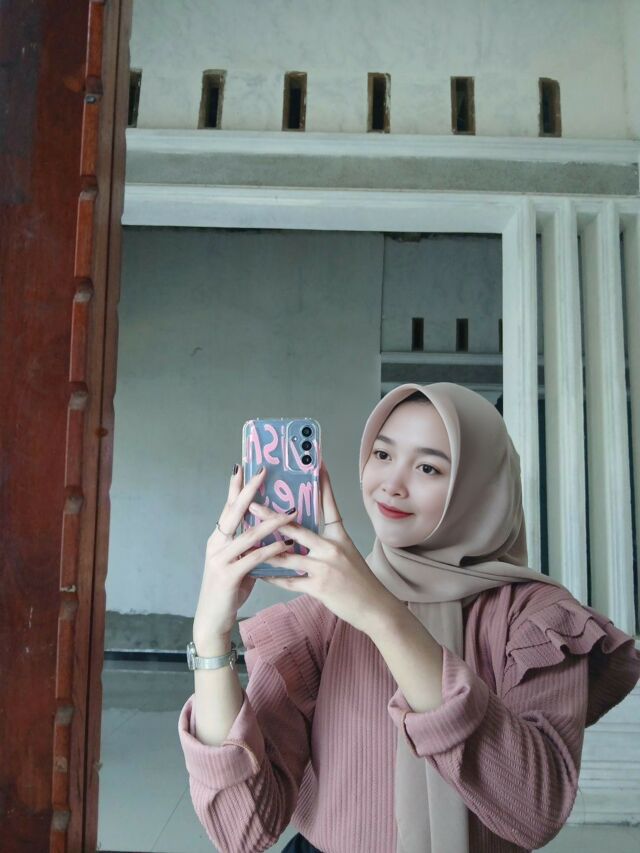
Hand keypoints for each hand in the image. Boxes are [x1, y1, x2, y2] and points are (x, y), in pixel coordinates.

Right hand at [193, 465, 294, 646]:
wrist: (213, 618)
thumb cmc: (229, 589)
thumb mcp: (238, 562)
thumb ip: (249, 546)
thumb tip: (267, 530)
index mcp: (218, 538)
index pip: (228, 507)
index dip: (236, 487)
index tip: (243, 466)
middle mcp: (216, 544)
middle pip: (234, 512)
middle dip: (249, 491)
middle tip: (262, 473)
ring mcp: (220, 559)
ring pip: (248, 535)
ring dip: (271, 522)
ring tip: (290, 511)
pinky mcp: (228, 575)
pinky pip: (254, 558)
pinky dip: (271, 550)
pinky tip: (285, 544)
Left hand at [253, 461, 400, 635]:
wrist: (375, 608)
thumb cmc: (361, 581)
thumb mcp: (349, 553)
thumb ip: (328, 542)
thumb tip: (304, 533)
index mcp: (340, 537)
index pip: (329, 506)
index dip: (323, 485)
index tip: (316, 465)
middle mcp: (332, 548)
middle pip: (296, 528)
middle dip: (272, 517)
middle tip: (254, 505)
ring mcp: (324, 568)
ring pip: (287, 556)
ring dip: (265, 549)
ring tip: (247, 541)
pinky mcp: (319, 587)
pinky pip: (290, 581)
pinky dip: (274, 578)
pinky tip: (259, 574)